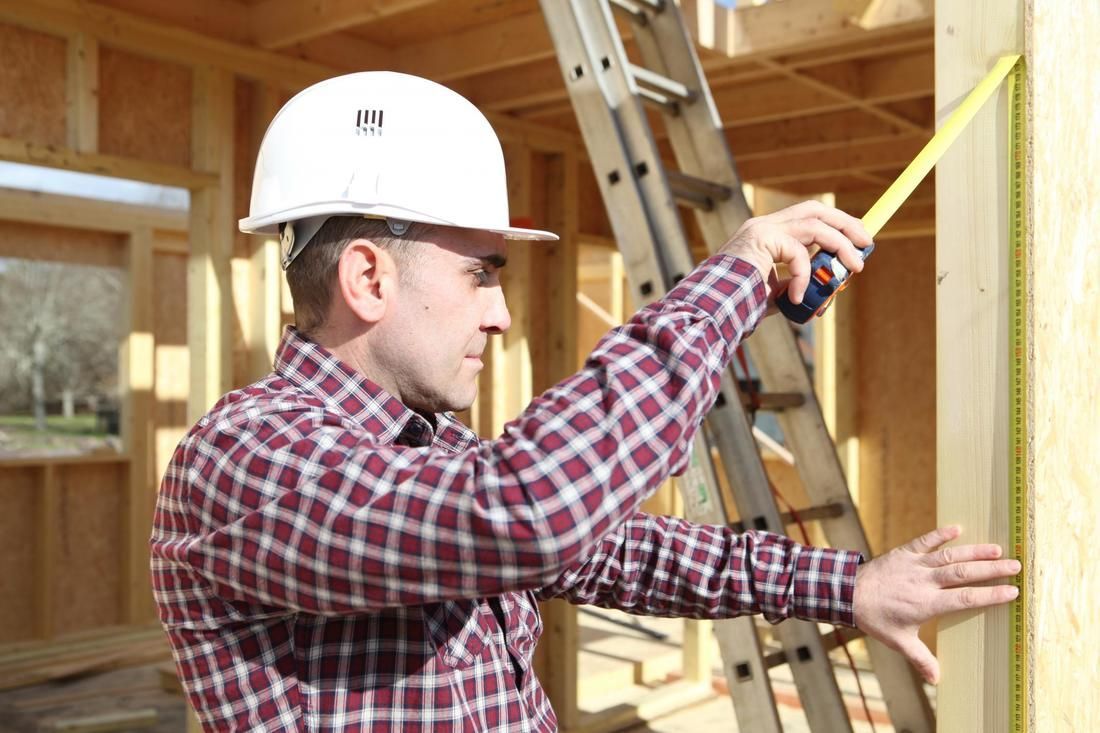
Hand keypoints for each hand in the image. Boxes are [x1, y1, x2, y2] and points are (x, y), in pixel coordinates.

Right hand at [717, 201, 871, 309]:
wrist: (710, 306)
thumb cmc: (737, 304)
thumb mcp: (775, 293)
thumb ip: (797, 287)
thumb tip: (825, 293)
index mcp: (767, 234)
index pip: (808, 217)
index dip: (836, 225)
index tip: (857, 240)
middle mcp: (765, 225)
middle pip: (815, 209)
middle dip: (845, 224)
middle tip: (866, 243)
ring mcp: (762, 229)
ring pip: (814, 224)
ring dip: (840, 244)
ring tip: (855, 267)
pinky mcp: (761, 239)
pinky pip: (798, 253)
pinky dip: (805, 276)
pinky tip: (798, 296)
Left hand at [853, 525, 1020, 683]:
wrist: (847, 593)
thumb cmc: (875, 618)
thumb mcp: (898, 641)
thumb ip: (920, 659)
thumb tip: (937, 681)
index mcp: (927, 604)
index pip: (965, 599)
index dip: (990, 595)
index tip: (1012, 592)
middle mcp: (924, 582)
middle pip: (963, 574)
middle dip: (991, 570)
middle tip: (1015, 567)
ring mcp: (914, 565)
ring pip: (949, 556)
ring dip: (973, 551)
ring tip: (997, 549)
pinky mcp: (903, 553)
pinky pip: (924, 541)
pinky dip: (940, 534)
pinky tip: (957, 528)